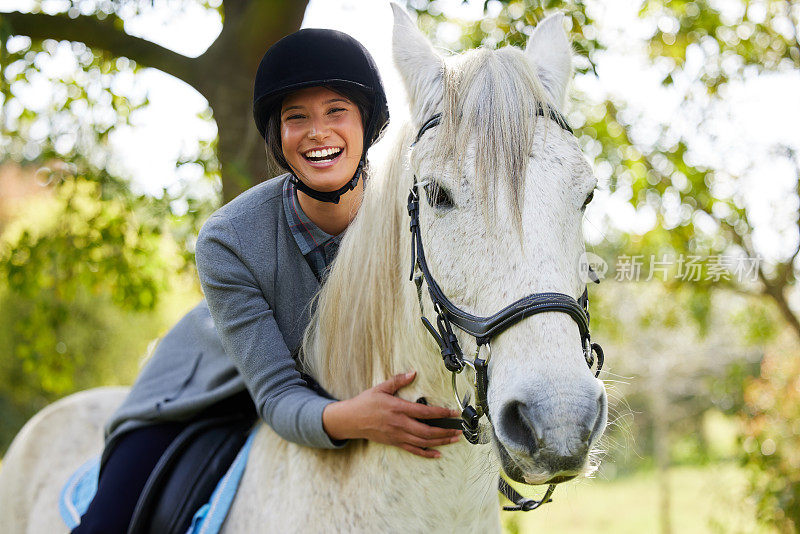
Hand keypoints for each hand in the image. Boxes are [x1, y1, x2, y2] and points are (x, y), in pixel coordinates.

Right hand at [322, 371, 461, 457]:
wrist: (350, 420)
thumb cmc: (365, 403)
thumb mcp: (381, 388)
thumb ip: (398, 380)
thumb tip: (413, 373)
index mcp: (398, 408)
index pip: (425, 412)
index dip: (441, 413)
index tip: (453, 413)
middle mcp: (400, 424)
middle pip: (427, 431)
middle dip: (446, 431)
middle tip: (459, 429)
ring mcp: (397, 435)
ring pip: (423, 442)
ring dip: (440, 441)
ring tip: (454, 439)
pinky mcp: (395, 442)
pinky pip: (413, 450)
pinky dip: (426, 453)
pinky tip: (437, 454)